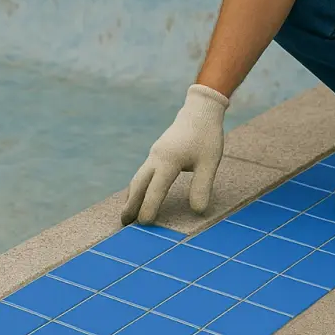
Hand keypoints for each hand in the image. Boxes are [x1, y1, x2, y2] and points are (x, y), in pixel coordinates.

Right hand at [121, 85, 228, 224]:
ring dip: (132, 197)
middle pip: (139, 185)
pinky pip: (143, 174)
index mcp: (168, 160)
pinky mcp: (157, 153)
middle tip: (124, 223)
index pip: (156, 189)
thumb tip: (198, 211)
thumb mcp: (210, 163)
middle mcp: (156, 158)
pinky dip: (137, 187)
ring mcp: (154, 155)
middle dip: (131, 204)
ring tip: (127, 214)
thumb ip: (202, 186)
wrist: (200, 111)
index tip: (144, 224)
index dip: (149, 207)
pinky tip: (137, 196)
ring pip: (138, 179)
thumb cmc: (207, 137)